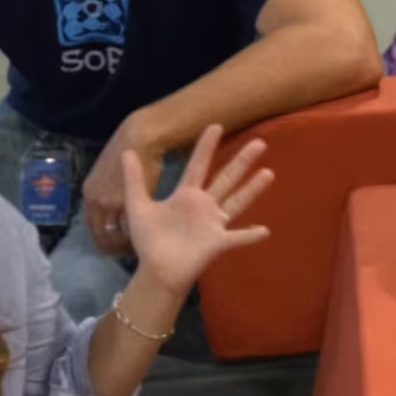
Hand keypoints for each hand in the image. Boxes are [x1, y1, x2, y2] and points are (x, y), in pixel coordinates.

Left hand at [82, 123, 154, 253]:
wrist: (140, 138)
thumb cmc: (130, 153)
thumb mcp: (110, 176)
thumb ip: (108, 194)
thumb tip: (114, 210)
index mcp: (89, 196)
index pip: (92, 228)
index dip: (105, 239)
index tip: (116, 246)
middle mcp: (95, 202)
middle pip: (102, 236)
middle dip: (114, 248)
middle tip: (128, 253)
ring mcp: (110, 203)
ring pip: (116, 235)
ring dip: (127, 245)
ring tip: (141, 248)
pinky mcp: (128, 202)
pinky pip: (131, 228)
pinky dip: (139, 236)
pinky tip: (150, 237)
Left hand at [121, 125, 273, 291]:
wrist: (156, 270)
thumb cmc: (149, 240)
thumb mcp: (138, 206)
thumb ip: (134, 180)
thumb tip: (127, 151)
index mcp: (186, 195)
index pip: (198, 165)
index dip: (206, 146)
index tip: (216, 125)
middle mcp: (205, 205)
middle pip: (226, 178)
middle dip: (242, 161)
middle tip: (259, 142)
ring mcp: (214, 223)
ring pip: (237, 202)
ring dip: (252, 189)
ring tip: (269, 173)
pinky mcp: (218, 242)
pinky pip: (237, 238)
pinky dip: (250, 235)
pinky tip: (265, 231)